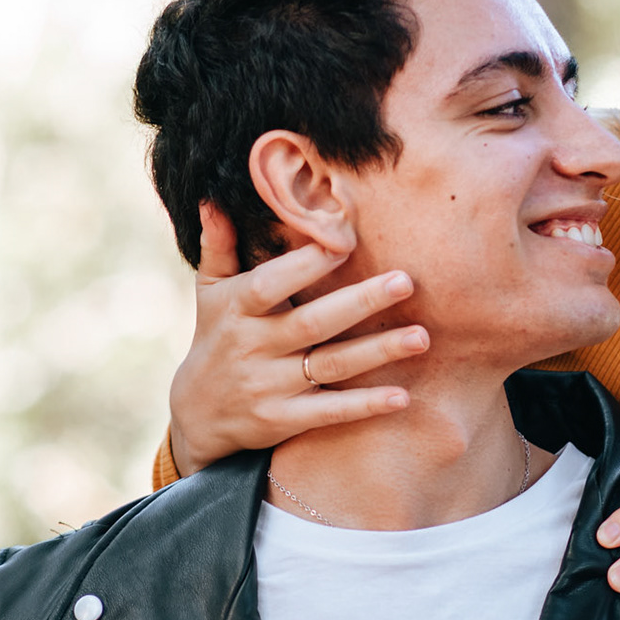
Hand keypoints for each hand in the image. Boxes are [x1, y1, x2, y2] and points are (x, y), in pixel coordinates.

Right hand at [168, 204, 430, 474]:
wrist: (198, 414)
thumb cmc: (216, 336)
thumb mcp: (209, 292)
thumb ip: (218, 246)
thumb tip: (212, 199)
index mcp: (237, 309)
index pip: (270, 284)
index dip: (305, 265)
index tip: (346, 241)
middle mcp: (253, 347)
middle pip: (312, 323)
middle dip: (360, 302)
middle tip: (405, 281)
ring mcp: (269, 386)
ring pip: (330, 365)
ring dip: (378, 351)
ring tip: (421, 337)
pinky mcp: (284, 420)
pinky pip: (329, 411)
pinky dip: (365, 405)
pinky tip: (402, 397)